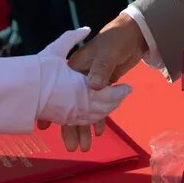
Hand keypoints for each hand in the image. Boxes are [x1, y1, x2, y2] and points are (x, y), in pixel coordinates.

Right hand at [35, 27, 131, 149]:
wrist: (131, 35)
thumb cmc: (115, 40)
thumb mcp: (107, 52)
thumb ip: (101, 68)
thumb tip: (94, 85)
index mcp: (76, 68)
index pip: (66, 92)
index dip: (59, 110)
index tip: (53, 125)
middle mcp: (79, 78)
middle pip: (75, 106)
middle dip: (73, 128)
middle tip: (74, 147)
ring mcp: (89, 85)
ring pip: (85, 110)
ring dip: (85, 128)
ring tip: (85, 146)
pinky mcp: (101, 89)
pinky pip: (96, 107)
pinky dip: (98, 119)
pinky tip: (100, 131)